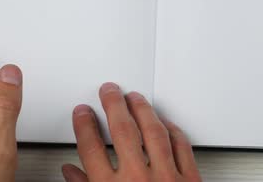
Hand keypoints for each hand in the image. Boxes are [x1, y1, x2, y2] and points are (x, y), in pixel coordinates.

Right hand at [62, 83, 201, 181]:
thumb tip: (72, 172)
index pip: (91, 148)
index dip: (84, 125)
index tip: (83, 112)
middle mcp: (138, 179)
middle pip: (123, 131)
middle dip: (114, 105)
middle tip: (109, 90)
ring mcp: (166, 178)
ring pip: (154, 133)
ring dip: (143, 110)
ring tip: (135, 97)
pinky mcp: (190, 180)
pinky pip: (181, 147)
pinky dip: (172, 131)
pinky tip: (164, 122)